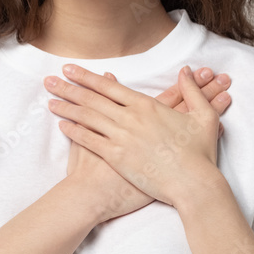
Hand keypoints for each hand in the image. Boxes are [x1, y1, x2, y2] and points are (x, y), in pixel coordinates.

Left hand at [49, 65, 227, 215]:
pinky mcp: (117, 158)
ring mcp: (122, 138)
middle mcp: (130, 118)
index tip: (70, 69)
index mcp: (146, 106)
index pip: (109, 87)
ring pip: (87, 119)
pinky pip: (90, 142)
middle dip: (69, 88)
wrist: (193, 183)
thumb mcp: (203, 117)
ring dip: (66, 108)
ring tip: (50, 100)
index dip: (87, 77)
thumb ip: (192, 91)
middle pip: (92, 99)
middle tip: (50, 79)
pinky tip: (62, 126)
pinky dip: (74, 132)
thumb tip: (186, 71)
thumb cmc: (199, 153)